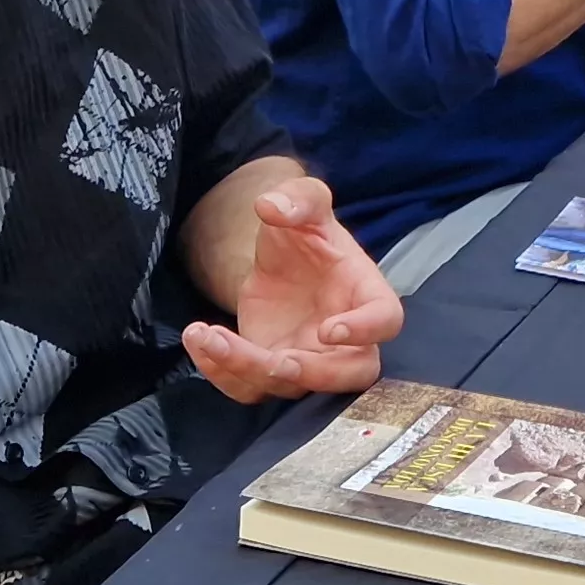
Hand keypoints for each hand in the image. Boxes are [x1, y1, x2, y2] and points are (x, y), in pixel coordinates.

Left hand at [186, 178, 402, 402]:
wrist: (279, 258)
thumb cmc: (306, 232)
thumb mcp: (305, 202)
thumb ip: (297, 198)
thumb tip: (272, 205)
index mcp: (365, 293)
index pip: (385, 320)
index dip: (365, 331)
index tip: (328, 328)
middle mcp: (345, 338)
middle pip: (349, 374)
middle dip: (314, 374)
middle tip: (274, 360)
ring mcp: (309, 358)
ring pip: (289, 386)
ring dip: (246, 369)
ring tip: (208, 335)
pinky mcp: (271, 368)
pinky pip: (250, 387)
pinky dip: (220, 372)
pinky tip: (198, 339)